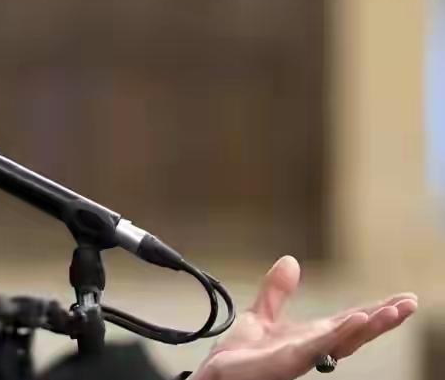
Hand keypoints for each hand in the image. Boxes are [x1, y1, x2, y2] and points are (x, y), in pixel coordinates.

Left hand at [188, 256, 416, 379]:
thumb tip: (290, 261)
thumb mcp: (261, 314)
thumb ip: (277, 291)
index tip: (402, 299)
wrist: (217, 374)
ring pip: (345, 341)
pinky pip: (320, 347)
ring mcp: (304, 356)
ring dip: (370, 326)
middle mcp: (313, 347)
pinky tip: (357, 321)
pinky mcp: (290, 361)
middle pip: (355, 332)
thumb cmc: (240, 354)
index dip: (375, 310)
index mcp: (311, 336)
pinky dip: (339, 334)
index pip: (349, 321)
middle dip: (384, 319)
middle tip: (410, 304)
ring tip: (394, 310)